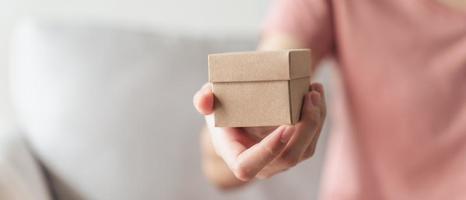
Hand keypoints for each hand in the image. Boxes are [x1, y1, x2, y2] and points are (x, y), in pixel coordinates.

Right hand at [193, 82, 325, 180]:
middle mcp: (260, 163)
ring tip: (315, 91)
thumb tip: (205, 100)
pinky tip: (317, 95)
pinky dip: (319, 117)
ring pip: (305, 149)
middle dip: (304, 129)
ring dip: (316, 120)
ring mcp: (279, 159)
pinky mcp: (295, 149)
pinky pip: (311, 139)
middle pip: (287, 158)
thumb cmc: (223, 104)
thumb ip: (202, 100)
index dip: (267, 151)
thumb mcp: (210, 99)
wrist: (242, 106)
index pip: (247, 166)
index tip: (284, 126)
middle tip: (309, 98)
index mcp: (234, 154)